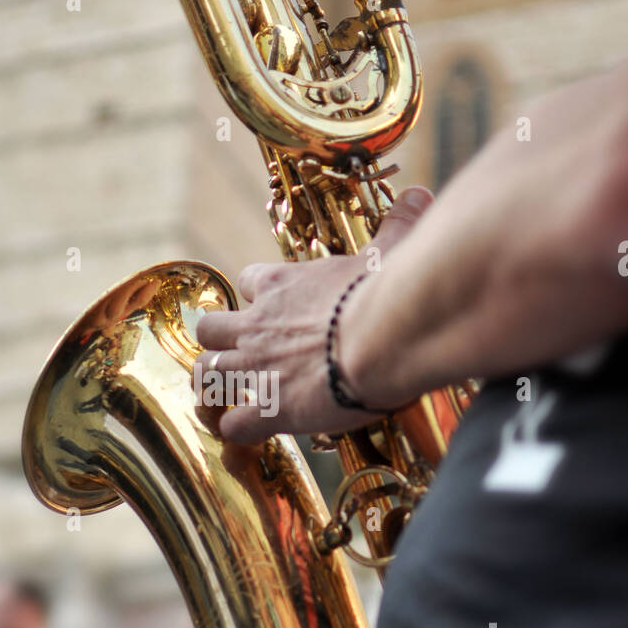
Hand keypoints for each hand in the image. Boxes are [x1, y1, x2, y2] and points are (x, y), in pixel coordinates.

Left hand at [195, 186, 433, 443]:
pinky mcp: (268, 407)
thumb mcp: (391, 251)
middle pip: (210, 328)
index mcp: (281, 285)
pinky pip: (234, 424)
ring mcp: (256, 367)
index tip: (269, 304)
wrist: (385, 338)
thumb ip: (400, 226)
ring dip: (216, 385)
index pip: (250, 282)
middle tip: (239, 354)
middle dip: (218, 341)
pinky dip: (238, 429)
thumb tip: (421, 195)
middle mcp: (257, 325)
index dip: (257, 295)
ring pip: (206, 374)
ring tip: (230, 396)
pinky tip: (251, 431)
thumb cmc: (387, 293)